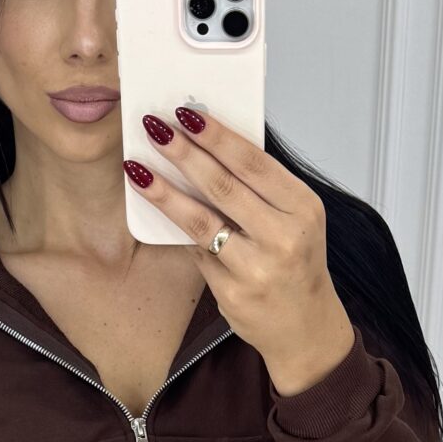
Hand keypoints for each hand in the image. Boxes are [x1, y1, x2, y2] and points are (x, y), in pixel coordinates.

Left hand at [125, 104, 357, 397]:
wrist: (305, 327)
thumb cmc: (296, 263)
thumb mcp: (295, 220)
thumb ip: (259, 188)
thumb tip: (206, 144)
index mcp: (303, 208)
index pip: (254, 162)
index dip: (217, 136)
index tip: (186, 114)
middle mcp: (284, 237)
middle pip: (224, 186)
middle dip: (184, 154)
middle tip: (154, 128)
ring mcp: (258, 268)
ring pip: (202, 221)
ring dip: (165, 192)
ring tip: (138, 169)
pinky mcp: (234, 293)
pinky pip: (198, 252)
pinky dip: (180, 230)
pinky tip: (160, 210)